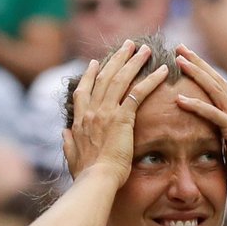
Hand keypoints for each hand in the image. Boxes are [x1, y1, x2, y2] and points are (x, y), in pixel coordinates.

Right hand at [62, 41, 169, 180]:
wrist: (95, 180)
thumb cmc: (86, 174)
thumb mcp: (71, 156)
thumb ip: (67, 142)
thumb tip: (63, 133)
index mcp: (80, 120)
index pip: (84, 91)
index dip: (91, 75)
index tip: (96, 62)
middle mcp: (92, 111)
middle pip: (105, 77)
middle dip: (117, 58)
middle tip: (128, 45)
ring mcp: (106, 112)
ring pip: (121, 79)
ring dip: (134, 61)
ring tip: (145, 49)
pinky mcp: (122, 118)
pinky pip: (139, 93)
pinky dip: (151, 79)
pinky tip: (163, 71)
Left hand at [174, 44, 226, 198]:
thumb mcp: (225, 150)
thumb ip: (215, 139)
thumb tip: (201, 139)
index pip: (216, 86)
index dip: (201, 70)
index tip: (184, 57)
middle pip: (215, 79)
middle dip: (197, 61)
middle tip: (179, 46)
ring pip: (214, 90)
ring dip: (196, 73)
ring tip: (179, 60)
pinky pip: (213, 115)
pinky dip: (196, 106)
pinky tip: (180, 99)